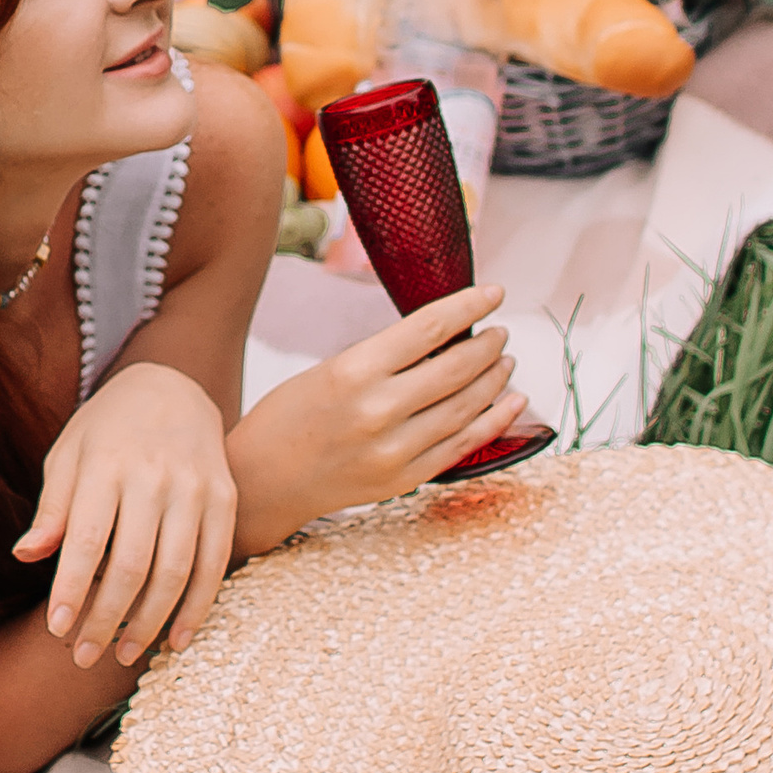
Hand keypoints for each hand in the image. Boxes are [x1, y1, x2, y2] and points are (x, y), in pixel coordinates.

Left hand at [14, 362, 237, 672]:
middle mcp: (153, 476)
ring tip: (124, 654)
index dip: (71, 589)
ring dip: (149, 622)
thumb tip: (27, 556)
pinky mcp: (224, 499)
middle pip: (131, 564)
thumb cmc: (106, 429)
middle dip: (106, 618)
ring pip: (175, 571)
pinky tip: (176, 640)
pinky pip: (213, 564)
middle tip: (84, 656)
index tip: (55, 629)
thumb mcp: (69, 454)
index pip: (87, 539)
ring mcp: (194, 488)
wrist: (172, 385)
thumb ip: (53, 507)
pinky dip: (196, 608)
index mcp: (106, 464)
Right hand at [230, 285, 524, 553]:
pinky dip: (493, 421)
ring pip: (465, 406)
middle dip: (487, 344)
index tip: (493, 292)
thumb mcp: (328, 370)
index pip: (429, 328)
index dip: (469, 306)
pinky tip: (511, 401)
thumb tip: (442, 338)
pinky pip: (462, 446)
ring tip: (506, 359)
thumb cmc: (288, 417)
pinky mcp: (404, 479)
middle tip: (501, 329)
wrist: (262, 480)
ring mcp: (394, 450)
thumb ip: (383, 358)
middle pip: (455, 368)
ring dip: (494, 379)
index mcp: (353, 371)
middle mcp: (377, 410)